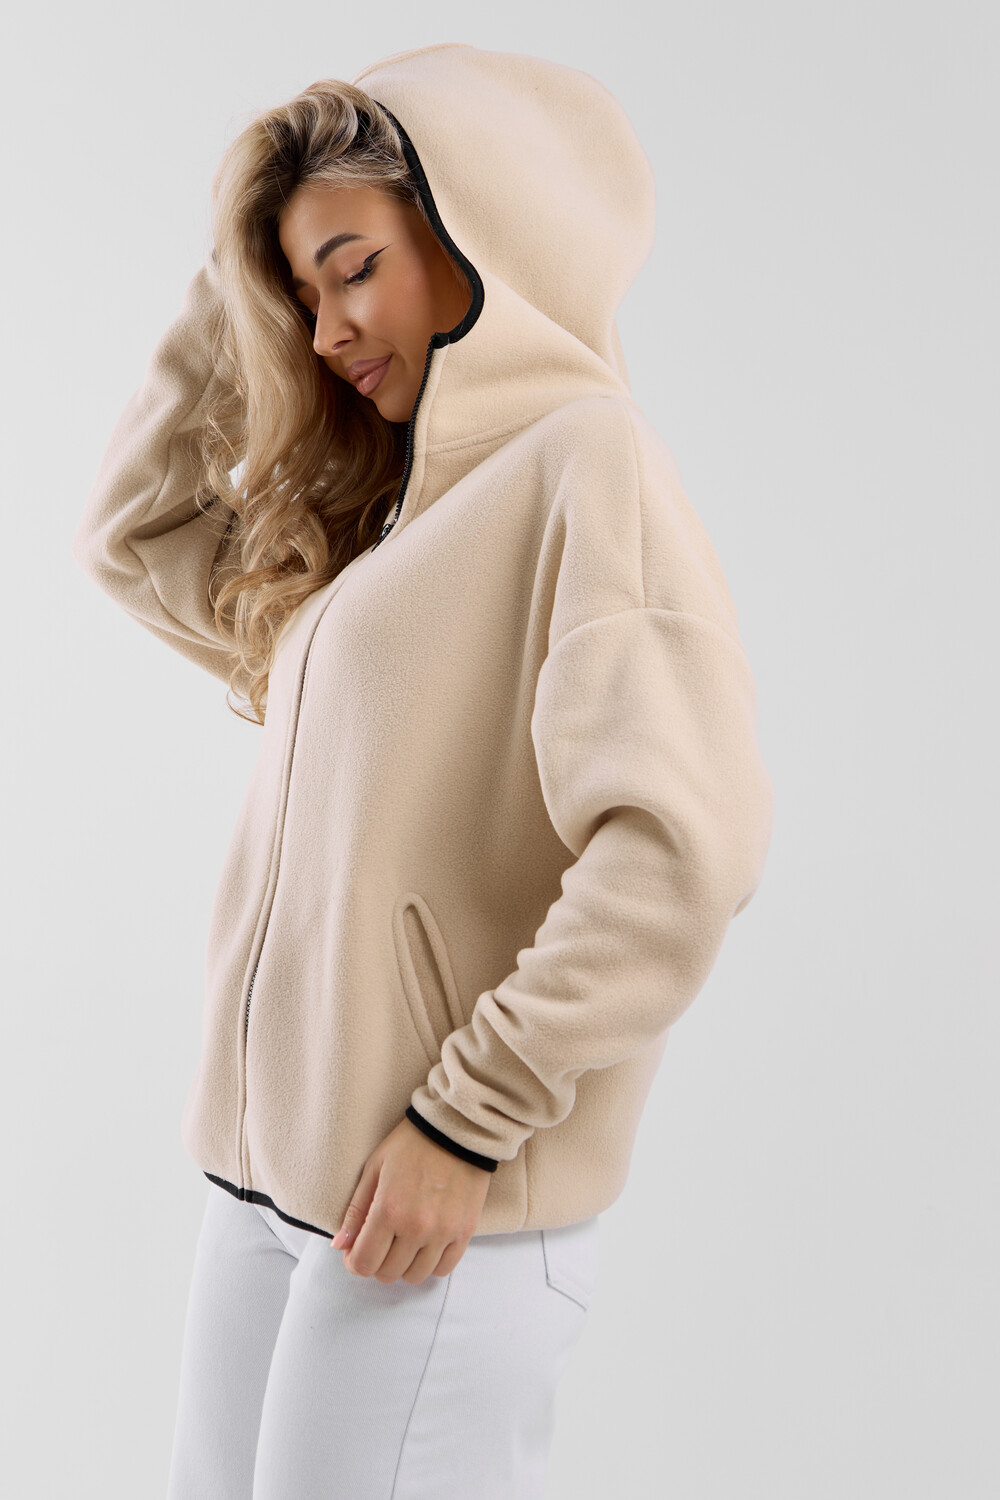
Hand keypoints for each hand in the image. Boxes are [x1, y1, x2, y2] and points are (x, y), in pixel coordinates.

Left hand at [330, 1117, 491, 1282]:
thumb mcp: (374, 1168)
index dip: (354, 1262)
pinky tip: (425, 1246)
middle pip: (387, 1273)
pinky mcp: (464, 1232)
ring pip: (415, 1276)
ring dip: (404, 1265)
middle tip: (380, 1244)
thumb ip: (356, 1211)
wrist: (457, 1129)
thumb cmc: (412, 1144)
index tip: (355, 1252)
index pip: (363, 1262)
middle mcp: (416, 1227)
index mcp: (388, 1210)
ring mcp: (443, 1232)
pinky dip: (431, 1264)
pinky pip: (444, 1269)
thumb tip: (340, 1246)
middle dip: (377, 1262)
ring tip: (403, 1244)